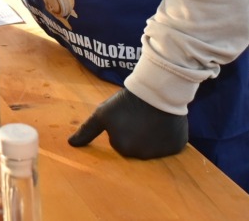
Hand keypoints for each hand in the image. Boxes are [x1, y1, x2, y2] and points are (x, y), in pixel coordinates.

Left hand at [68, 87, 187, 158]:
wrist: (157, 91)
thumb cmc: (125, 102)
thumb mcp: (102, 114)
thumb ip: (86, 130)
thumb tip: (71, 143)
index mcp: (123, 150)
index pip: (118, 142)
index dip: (120, 128)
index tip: (124, 117)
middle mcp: (143, 157)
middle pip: (135, 147)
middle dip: (135, 134)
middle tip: (138, 117)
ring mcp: (162, 153)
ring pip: (152, 146)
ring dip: (150, 135)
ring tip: (151, 118)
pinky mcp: (177, 147)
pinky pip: (169, 144)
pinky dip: (166, 136)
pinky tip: (163, 123)